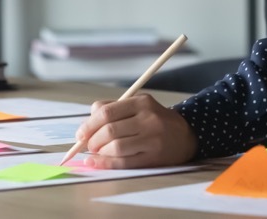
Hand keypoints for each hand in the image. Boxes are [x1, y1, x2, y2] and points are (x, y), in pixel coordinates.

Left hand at [74, 94, 197, 168]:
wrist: (186, 135)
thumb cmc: (155, 120)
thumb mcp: (138, 106)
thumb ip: (112, 108)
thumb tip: (86, 123)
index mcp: (141, 102)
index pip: (107, 112)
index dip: (89, 125)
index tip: (80, 134)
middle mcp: (148, 119)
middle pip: (110, 130)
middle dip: (93, 140)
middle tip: (89, 145)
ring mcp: (152, 139)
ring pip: (116, 147)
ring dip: (100, 152)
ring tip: (97, 153)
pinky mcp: (154, 157)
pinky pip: (125, 162)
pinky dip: (107, 164)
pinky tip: (98, 162)